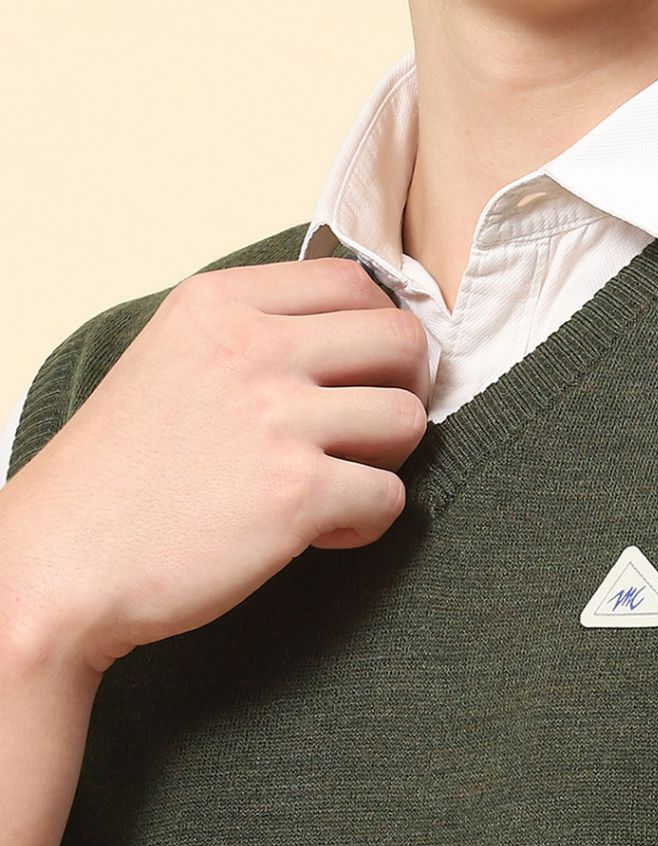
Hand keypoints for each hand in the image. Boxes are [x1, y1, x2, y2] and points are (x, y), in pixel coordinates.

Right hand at [0, 257, 429, 673]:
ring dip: (387, 460)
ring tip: (336, 485)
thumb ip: (249, 338)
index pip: (353, 282)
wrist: (62, 564)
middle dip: (401, 390)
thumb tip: (346, 342)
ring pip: (408, 418)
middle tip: (365, 433)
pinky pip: (390, 497)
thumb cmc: (116, 477)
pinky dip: (366, 522)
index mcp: (219, 305)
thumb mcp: (169, 361)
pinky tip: (318, 533)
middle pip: (403, 341)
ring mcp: (278, 419)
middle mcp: (253, 348)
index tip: (358, 376)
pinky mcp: (297, 493)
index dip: (375, 334)